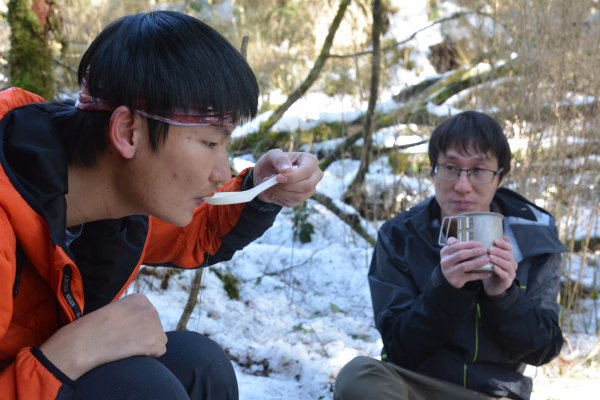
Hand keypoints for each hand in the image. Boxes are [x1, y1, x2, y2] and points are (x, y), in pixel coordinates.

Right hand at [39, 294, 166, 379]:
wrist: (87, 340)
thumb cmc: (94, 327)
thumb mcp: (114, 310)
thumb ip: (130, 313)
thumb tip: (140, 325)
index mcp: (140, 299)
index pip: (149, 315)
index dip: (138, 327)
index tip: (124, 331)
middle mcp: (150, 308)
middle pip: (156, 326)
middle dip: (145, 336)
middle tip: (126, 341)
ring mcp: (154, 324)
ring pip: (160, 339)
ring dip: (149, 346)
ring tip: (129, 348)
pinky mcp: (154, 341)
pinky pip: (160, 351)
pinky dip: (150, 355)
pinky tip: (134, 354)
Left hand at [253, 149, 322, 206]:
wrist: (267, 175)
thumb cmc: (272, 162)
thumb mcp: (272, 155)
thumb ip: (279, 159)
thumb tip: (286, 169)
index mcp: (310, 160)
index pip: (307, 171)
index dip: (293, 176)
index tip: (277, 178)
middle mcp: (315, 175)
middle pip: (307, 186)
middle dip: (286, 186)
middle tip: (270, 183)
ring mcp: (310, 188)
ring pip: (299, 196)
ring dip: (280, 193)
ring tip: (269, 186)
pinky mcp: (303, 198)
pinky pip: (293, 202)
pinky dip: (280, 198)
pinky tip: (274, 191)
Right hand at [440, 237, 492, 288]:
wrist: (448, 278)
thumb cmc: (453, 261)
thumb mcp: (451, 252)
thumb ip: (457, 244)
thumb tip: (472, 240)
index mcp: (444, 252)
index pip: (457, 246)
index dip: (469, 244)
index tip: (480, 244)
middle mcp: (445, 262)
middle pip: (461, 255)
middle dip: (475, 252)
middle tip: (485, 250)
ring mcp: (450, 272)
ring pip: (465, 266)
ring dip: (478, 262)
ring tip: (488, 260)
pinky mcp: (456, 280)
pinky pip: (470, 276)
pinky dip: (480, 274)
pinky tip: (488, 272)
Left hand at [481, 237, 517, 297]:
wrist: (491, 287)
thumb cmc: (490, 270)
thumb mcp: (490, 258)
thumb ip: (491, 249)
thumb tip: (487, 236)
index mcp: (508, 257)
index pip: (509, 248)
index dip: (504, 244)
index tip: (495, 241)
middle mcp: (512, 264)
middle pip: (509, 256)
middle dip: (499, 251)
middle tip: (490, 249)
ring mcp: (511, 273)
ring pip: (508, 265)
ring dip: (499, 260)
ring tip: (490, 257)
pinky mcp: (507, 281)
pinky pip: (505, 275)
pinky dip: (499, 271)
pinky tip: (493, 267)